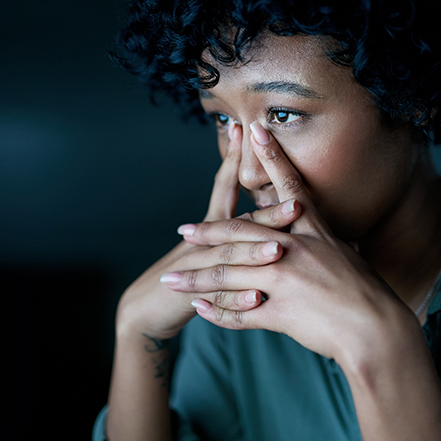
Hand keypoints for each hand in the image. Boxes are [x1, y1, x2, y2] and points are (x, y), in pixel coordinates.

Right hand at [115, 122, 300, 340]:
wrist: (145, 308)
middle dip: (266, 212)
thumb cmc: (184, 278)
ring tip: (279, 249)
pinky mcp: (187, 295)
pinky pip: (218, 297)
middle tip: (295, 204)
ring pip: (228, 257)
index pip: (224, 187)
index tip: (249, 132)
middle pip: (237, 221)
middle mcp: (203, 242)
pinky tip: (256, 298)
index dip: (234, 160)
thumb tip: (265, 213)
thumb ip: (235, 232)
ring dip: (253, 253)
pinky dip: (237, 299)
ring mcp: (194, 268)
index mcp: (211, 228)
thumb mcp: (209, 249)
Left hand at [162, 123, 404, 362]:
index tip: (254, 130)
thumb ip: (322, 242)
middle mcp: (294, 250)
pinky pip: (238, 311)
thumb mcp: (346, 255)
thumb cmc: (367, 294)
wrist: (379, 330)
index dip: (271, 157)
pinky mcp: (280, 311)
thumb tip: (319, 228)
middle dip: (208, 232)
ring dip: (196, 278)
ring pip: (229, 274)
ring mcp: (284, 280)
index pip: (288, 187)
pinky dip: (216, 311)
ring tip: (171, 279)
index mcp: (313, 233)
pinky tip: (198, 308)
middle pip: (240, 233)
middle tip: (183, 230)